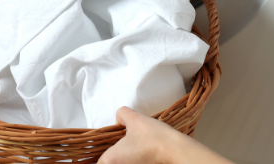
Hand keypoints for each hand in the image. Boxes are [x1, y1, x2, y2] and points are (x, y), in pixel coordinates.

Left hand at [98, 107, 233, 163]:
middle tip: (119, 146)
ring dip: (122, 159)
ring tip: (132, 148)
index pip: (96, 163)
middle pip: (108, 163)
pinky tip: (142, 154)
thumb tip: (120, 116)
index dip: (98, 156)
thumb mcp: (134, 119)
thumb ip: (122, 115)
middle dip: (111, 158)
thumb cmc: (154, 137)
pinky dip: (133, 160)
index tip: (102, 150)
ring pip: (121, 163)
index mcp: (110, 160)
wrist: (177, 151)